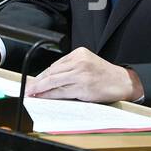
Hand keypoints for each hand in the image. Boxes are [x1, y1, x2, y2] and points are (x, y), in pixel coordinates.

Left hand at [25, 47, 142, 102]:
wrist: (123, 82)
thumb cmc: (105, 75)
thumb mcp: (87, 63)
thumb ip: (71, 68)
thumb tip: (50, 78)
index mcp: (79, 53)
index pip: (55, 65)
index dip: (42, 74)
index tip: (33, 80)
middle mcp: (79, 62)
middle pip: (52, 72)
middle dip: (38, 81)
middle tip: (28, 88)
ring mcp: (81, 75)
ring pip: (55, 82)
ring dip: (41, 89)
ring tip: (32, 93)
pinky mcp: (83, 88)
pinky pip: (62, 92)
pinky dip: (51, 95)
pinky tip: (44, 97)